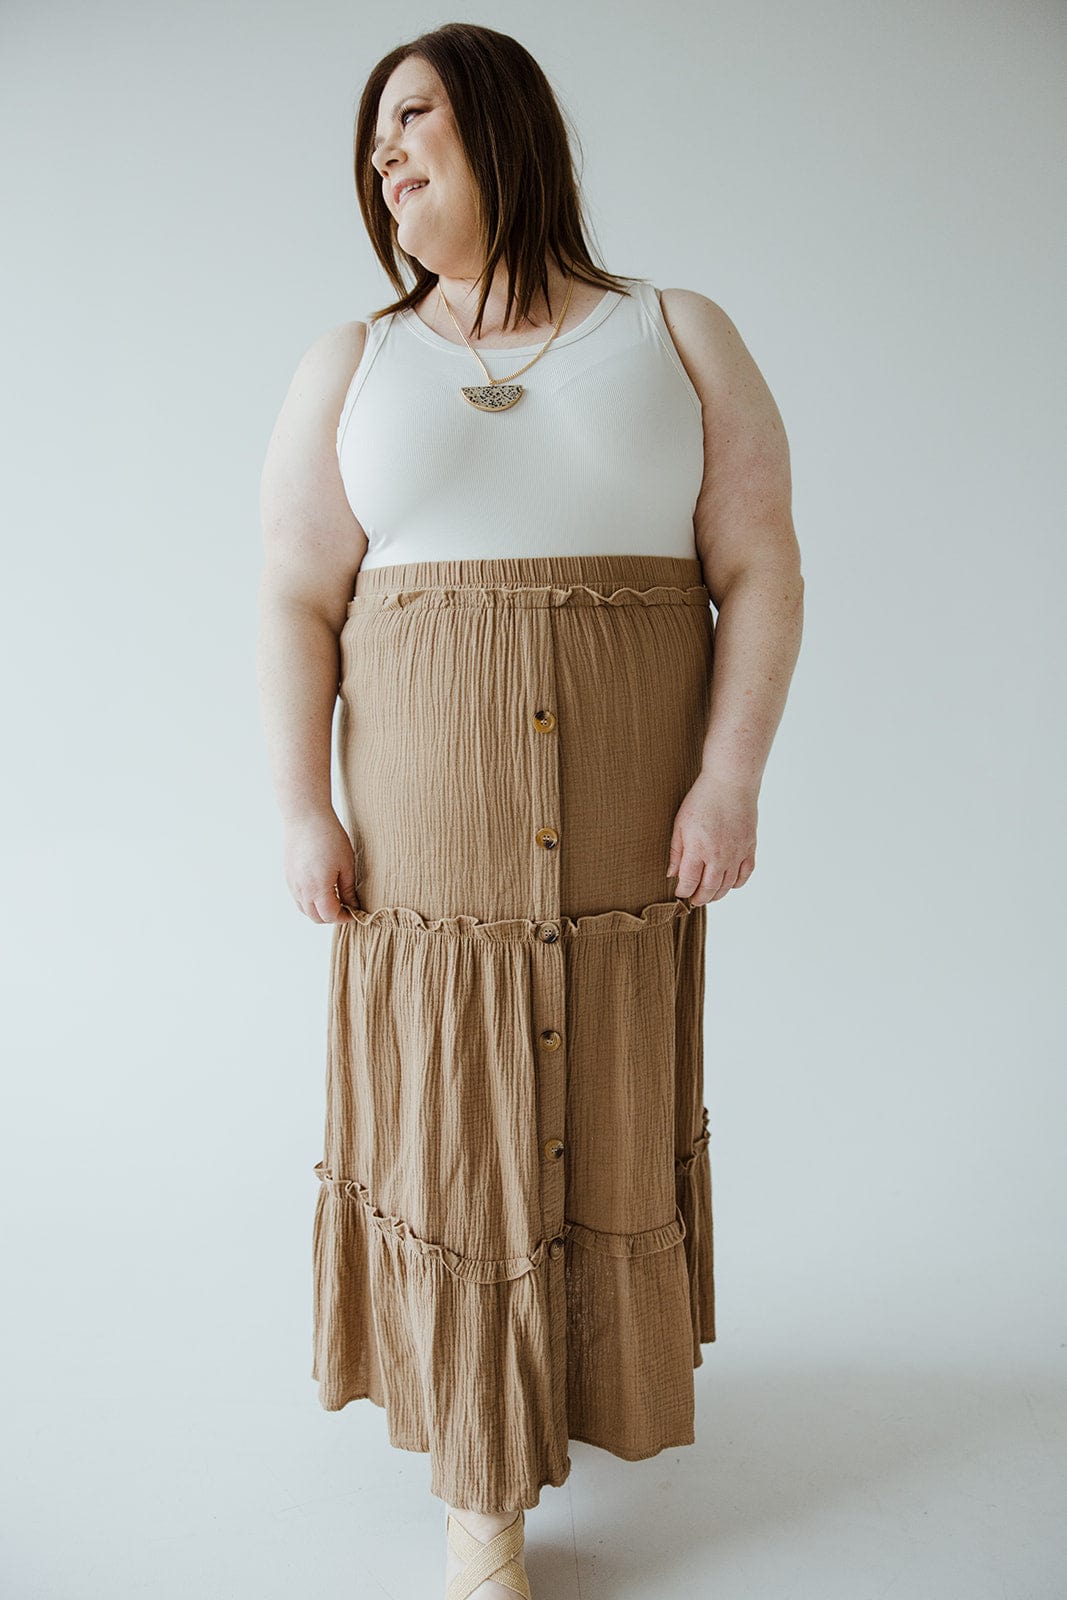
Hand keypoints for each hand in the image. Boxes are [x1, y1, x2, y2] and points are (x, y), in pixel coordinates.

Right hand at [283, 810, 360, 923]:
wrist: (306, 817)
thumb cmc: (329, 837)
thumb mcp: (346, 864)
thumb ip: (348, 889)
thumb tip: (353, 905)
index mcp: (318, 889)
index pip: (330, 916)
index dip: (344, 917)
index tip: (354, 912)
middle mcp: (302, 890)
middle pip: (316, 917)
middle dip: (331, 916)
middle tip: (345, 907)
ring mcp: (293, 884)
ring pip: (304, 910)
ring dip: (319, 910)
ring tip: (333, 899)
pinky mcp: (288, 876)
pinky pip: (297, 898)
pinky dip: (308, 901)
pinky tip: (320, 889)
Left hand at [667, 771, 757, 904]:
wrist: (730, 783)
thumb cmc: (702, 799)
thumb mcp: (680, 824)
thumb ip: (676, 852)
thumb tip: (672, 875)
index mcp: (698, 849)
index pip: (690, 882)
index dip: (683, 892)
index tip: (679, 892)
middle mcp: (719, 855)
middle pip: (709, 889)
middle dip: (700, 898)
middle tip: (693, 900)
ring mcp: (737, 853)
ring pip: (728, 885)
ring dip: (717, 894)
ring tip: (709, 895)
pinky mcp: (750, 847)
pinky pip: (745, 874)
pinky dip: (737, 884)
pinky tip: (729, 884)